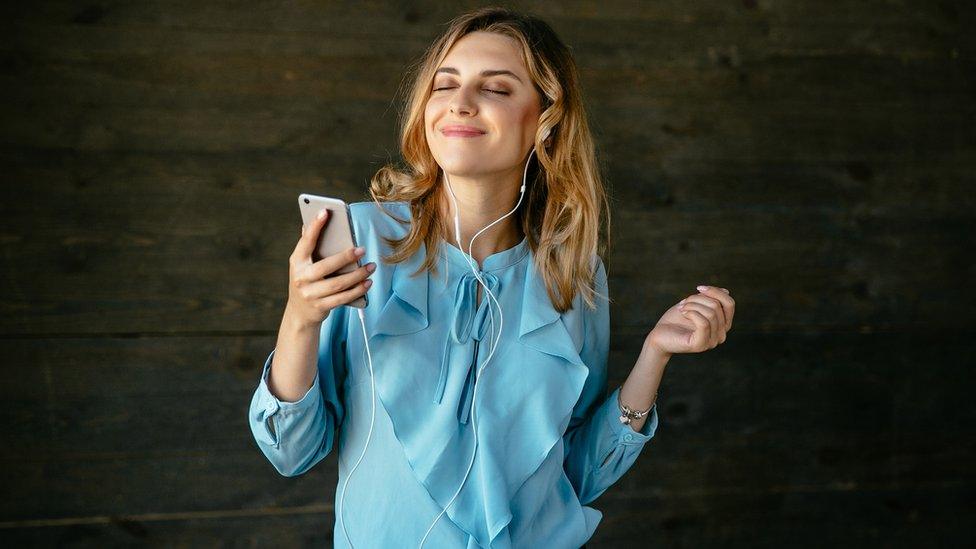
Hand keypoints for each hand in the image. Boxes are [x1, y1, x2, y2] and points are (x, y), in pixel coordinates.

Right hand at [285, 208, 374, 328]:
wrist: (299, 313)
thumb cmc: (307, 281)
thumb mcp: (303, 264)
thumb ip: (309, 246)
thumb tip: (312, 221)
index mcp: (297, 262)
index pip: (306, 241)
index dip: (315, 226)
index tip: (325, 211)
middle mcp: (301, 278)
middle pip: (327, 266)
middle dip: (346, 257)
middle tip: (363, 249)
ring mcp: (311, 294)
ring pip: (338, 284)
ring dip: (358, 275)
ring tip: (372, 266)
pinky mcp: (321, 306)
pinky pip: (343, 298)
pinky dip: (358, 290)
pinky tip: (368, 282)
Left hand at [645, 285, 734, 355]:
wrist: (659, 335)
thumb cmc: (676, 320)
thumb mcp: (694, 304)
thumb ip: (710, 299)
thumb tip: (726, 291)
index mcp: (722, 325)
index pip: (729, 303)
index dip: (715, 292)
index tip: (698, 288)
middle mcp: (721, 335)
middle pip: (717, 306)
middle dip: (698, 299)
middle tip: (683, 303)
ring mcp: (712, 342)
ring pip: (711, 313)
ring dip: (692, 305)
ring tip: (681, 308)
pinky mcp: (701, 345)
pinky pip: (704, 323)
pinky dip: (691, 313)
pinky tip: (683, 313)